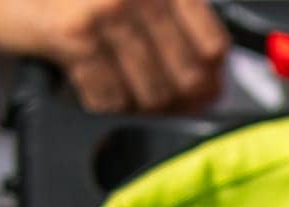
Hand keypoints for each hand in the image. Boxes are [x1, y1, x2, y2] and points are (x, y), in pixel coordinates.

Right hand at [0, 0, 228, 112]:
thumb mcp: (125, 1)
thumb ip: (168, 27)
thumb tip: (209, 83)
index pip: (212, 46)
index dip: (212, 81)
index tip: (203, 97)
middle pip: (188, 77)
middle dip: (178, 106)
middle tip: (162, 112)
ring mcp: (109, 11)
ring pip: (153, 93)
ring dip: (141, 112)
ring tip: (126, 105)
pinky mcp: (75, 35)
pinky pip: (111, 98)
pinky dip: (107, 111)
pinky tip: (98, 101)